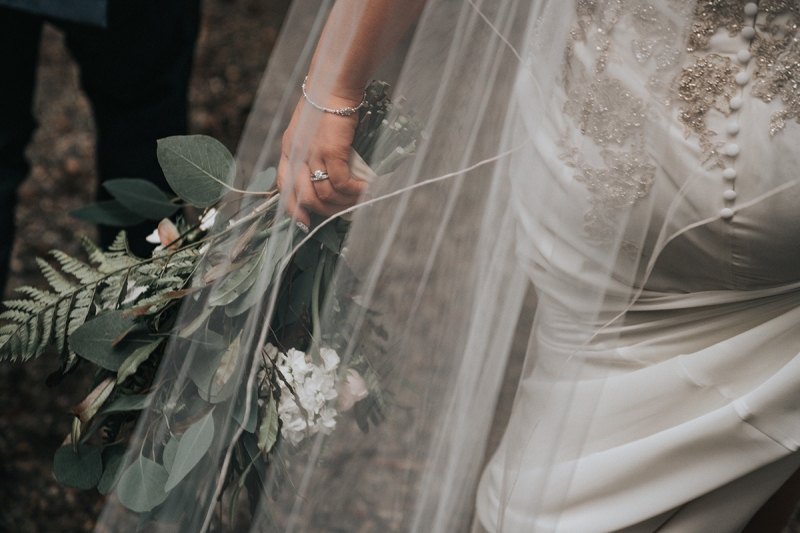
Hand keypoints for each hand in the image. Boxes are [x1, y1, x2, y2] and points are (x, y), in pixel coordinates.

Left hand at [277, 93, 368, 228]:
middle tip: (343, 212)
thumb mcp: (308, 129)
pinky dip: (355, 191)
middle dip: (325, 212)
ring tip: (359, 199)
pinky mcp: (331, 151)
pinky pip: (342, 183)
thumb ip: (310, 149)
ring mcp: (312, 154)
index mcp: (287, 150)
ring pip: (325, 195)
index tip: (306, 222)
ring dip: (344, 203)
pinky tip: (365, 189)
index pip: (283, 188)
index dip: (293, 209)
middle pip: (305, 198)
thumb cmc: (326, 103)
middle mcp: (296, 155)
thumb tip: (326, 173)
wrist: (334, 84)